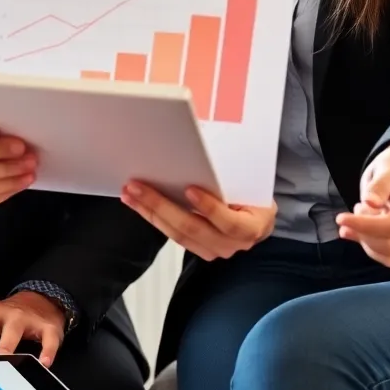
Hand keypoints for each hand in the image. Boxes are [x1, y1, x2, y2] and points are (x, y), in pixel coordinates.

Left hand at [0, 291, 65, 366]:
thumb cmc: (1, 317)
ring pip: (14, 329)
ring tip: (1, 359)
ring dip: (7, 344)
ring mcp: (23, 318)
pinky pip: (47, 338)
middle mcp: (0, 311)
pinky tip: (43, 363)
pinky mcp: (46, 326)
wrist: (41, 302)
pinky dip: (47, 350)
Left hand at [120, 182, 275, 260]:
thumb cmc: (254, 193)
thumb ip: (228, 173)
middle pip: (194, 228)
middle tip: (139, 186)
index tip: (190, 190)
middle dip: (163, 206)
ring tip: (131, 193)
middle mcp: (234, 243)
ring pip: (178, 233)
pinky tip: (137, 203)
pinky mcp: (199, 249)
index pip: (229, 222)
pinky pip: (173, 234)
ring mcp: (215, 249)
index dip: (210, 208)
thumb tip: (200, 140)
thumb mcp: (250, 181)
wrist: (258, 216)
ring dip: (151, 212)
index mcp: (252, 226)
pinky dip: (153, 217)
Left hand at [336, 139, 389, 266]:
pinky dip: (369, 246)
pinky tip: (362, 228)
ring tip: (361, 214)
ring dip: (364, 239)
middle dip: (362, 232)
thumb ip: (380, 184)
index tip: (340, 218)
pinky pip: (387, 257)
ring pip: (387, 255)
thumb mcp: (386, 167)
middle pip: (388, 245)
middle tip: (356, 208)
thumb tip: (370, 202)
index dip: (364, 226)